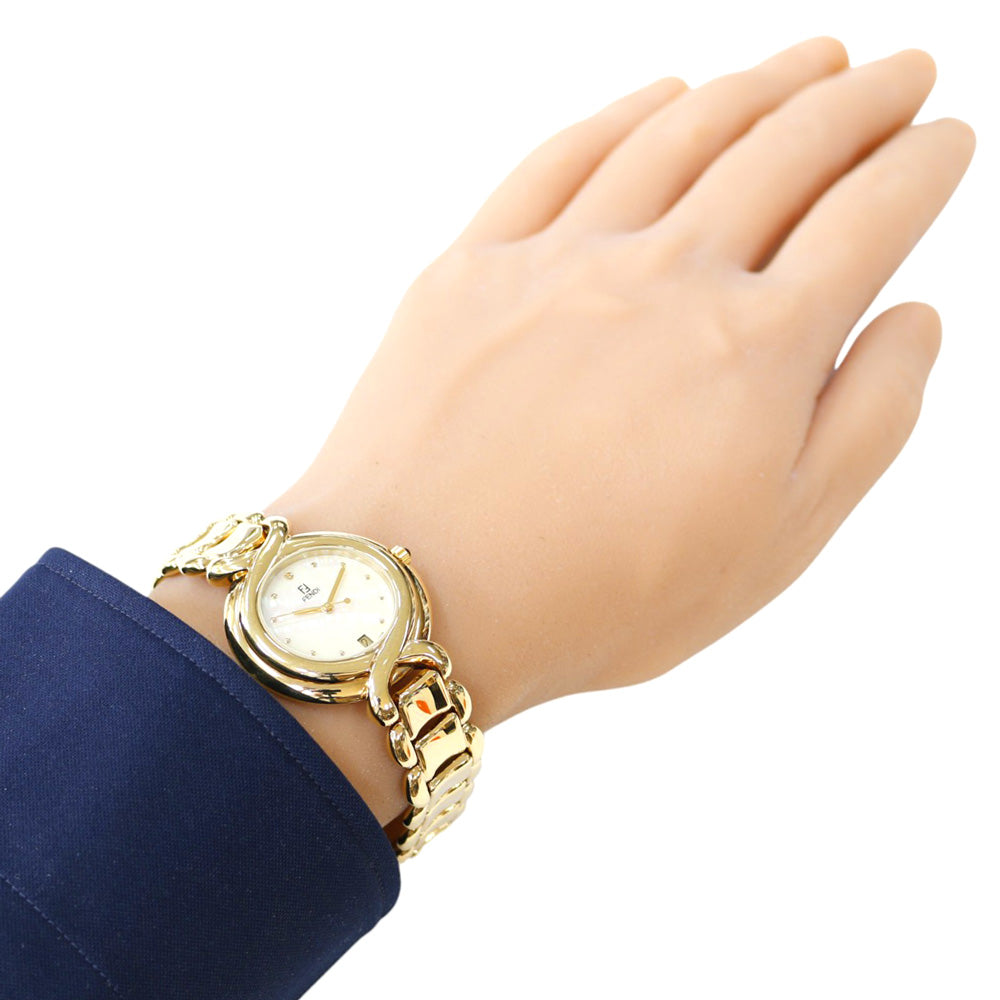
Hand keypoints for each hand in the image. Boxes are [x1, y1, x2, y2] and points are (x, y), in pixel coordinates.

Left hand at [270, 37, 972, 735]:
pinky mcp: (477, 265)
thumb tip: (913, 317)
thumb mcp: (776, 542)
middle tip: (900, 74)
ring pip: (683, 135)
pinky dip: (625, 116)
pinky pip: (562, 159)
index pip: (867, 220)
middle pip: (786, 152)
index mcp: (756, 348)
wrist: (425, 591)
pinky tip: (663, 95)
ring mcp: (564, 260)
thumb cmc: (603, 593)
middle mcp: (667, 277)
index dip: (921, 168)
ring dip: (758, 87)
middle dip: (859, 103)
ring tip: (811, 61)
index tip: (946, 138)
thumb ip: (865, 422)